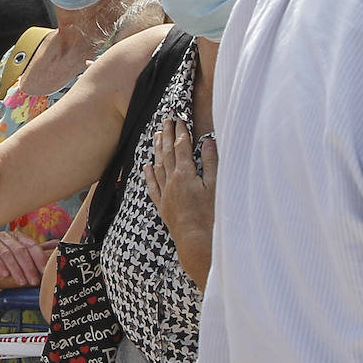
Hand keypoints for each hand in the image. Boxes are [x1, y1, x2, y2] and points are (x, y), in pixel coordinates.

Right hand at [0, 231, 56, 289]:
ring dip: (15, 269)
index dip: (39, 259)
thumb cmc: (0, 260)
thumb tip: (57, 245)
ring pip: (7, 253)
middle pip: (20, 250)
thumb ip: (36, 251)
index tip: (44, 272)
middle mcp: (6, 236)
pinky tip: (4, 274)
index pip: (31, 245)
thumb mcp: (19, 255)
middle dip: (28, 267)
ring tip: (21, 282)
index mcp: (17, 237)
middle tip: (33, 281)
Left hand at [143, 118, 216, 289]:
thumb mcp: (217, 186)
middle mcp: (171, 181)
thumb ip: (212, 162)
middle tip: (165, 119)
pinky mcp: (163, 206)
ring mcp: (165, 194)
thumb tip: (208, 141)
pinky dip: (148, 174)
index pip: (182, 147)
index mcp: (185, 174)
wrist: (198, 244)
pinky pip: (152, 186)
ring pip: (158, 166)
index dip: (180, 132)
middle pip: (167, 153)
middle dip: (167, 134)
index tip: (179, 118)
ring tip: (156, 135)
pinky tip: (146, 165)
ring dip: (157, 149)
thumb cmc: (212, 216)